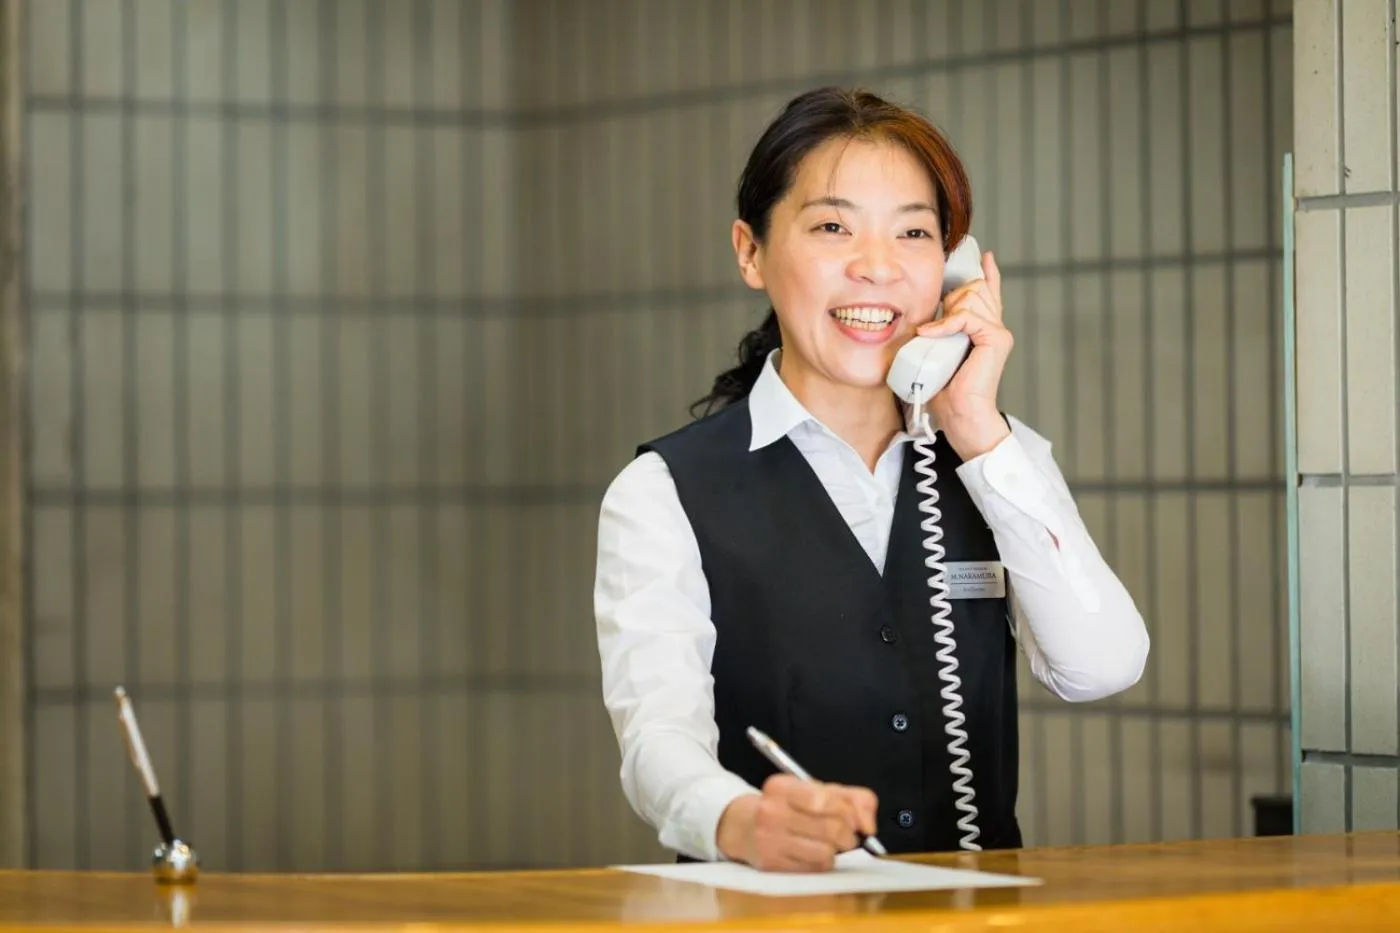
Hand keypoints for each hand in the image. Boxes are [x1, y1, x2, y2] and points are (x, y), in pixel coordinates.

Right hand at [715, 775, 877, 871]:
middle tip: (847, 836)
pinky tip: (814, 853)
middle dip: (849, 836)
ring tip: (829, 845)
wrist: (741, 825)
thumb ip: (848, 797)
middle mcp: (772, 811)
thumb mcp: (812, 790)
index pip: (827, 799)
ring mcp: (770, 839)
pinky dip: (823, 863)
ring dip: (836, 851)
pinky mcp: (771, 864)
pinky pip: (815, 868)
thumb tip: (869, 824)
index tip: (861, 823)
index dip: (853, 813)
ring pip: (826, 853)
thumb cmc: (785, 806)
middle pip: (832, 828)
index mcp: (782, 786)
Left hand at [916, 250, 1012, 459]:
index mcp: (983, 329)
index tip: (986, 256)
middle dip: (950, 296)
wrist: (960, 416)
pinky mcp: (996, 338)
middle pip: (974, 287)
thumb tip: (918, 321)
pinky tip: (931, 334)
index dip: (988, 274)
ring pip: (971, 296)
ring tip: (933, 334)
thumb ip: (936, 332)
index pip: (989, 293)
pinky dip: (946, 324)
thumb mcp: (935, 351)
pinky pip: (967, 316)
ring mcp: (997, 332)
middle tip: (934, 323)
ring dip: (947, 311)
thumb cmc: (944, 391)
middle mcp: (994, 327)